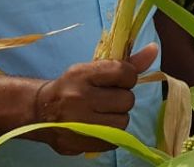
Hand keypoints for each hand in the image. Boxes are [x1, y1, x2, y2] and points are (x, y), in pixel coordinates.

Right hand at [32, 43, 156, 154]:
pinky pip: (114, 139)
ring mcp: (78, 123)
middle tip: (107, 99)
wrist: (39, 111)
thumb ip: (126, 62)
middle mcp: (78, 98)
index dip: (128, 76)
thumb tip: (154, 50)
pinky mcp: (79, 143)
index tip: (119, 79)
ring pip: (123, 121)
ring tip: (103, 113)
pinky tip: (98, 125)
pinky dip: (111, 133)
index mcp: (82, 75)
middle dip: (122, 99)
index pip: (124, 72)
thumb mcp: (93, 69)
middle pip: (127, 100)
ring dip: (118, 117)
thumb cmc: (72, 86)